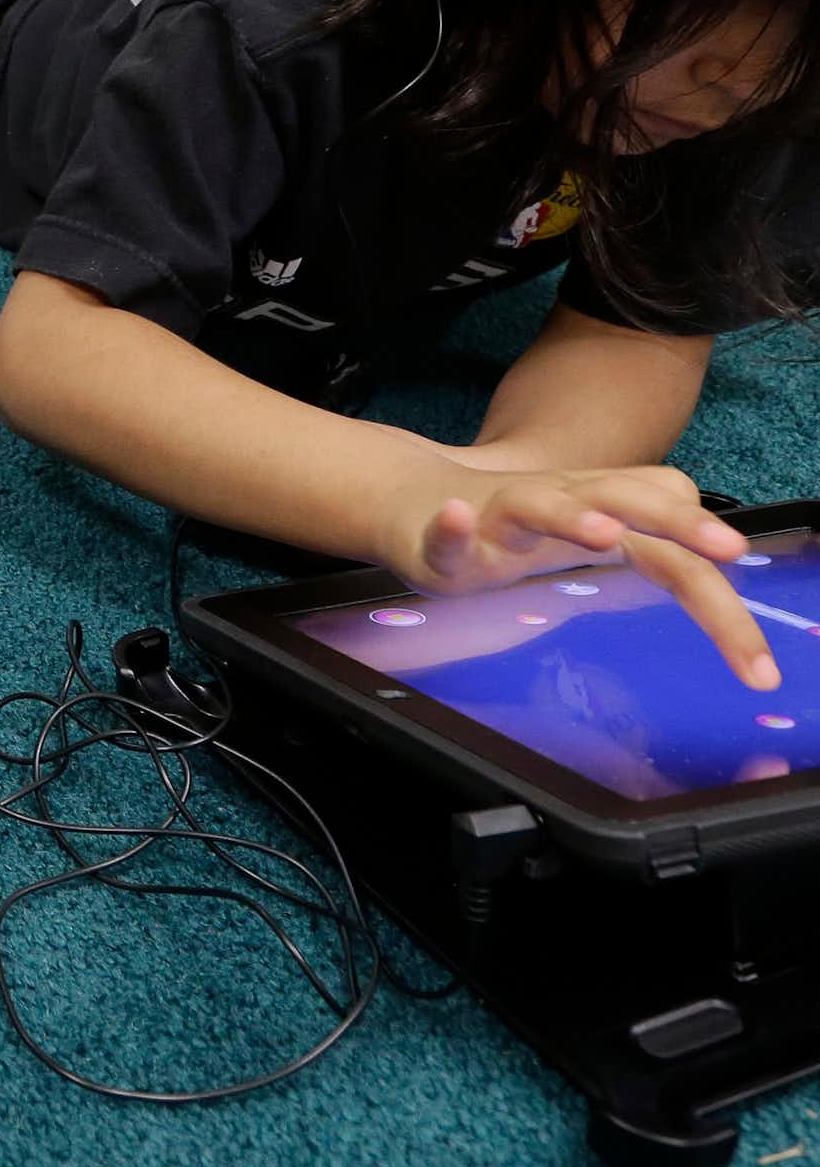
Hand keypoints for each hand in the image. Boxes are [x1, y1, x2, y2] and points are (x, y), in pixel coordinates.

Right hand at [401, 461, 773, 688]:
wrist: (410, 497)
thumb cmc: (507, 519)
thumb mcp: (588, 525)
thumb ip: (654, 538)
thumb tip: (718, 562)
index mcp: (598, 512)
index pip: (674, 549)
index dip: (722, 601)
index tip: (756, 669)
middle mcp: (556, 502)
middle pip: (626, 500)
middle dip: (679, 523)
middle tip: (728, 549)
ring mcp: (498, 516)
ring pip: (538, 503)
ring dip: (571, 514)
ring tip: (605, 532)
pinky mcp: (439, 537)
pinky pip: (446, 532)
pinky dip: (453, 525)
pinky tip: (458, 517)